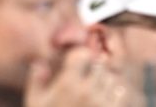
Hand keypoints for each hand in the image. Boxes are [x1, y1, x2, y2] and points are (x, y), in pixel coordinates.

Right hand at [24, 48, 138, 106]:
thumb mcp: (34, 102)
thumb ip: (36, 80)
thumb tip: (40, 63)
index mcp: (67, 84)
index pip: (83, 54)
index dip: (81, 56)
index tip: (78, 63)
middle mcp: (86, 91)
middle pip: (99, 65)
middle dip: (93, 70)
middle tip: (86, 79)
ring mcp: (101, 102)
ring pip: (111, 78)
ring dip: (105, 82)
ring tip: (95, 91)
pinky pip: (121, 93)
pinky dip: (115, 94)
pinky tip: (104, 101)